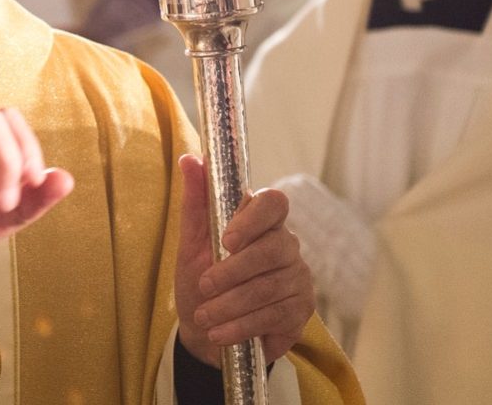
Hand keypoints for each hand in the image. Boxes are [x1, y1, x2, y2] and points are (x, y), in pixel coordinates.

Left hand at [174, 154, 314, 366]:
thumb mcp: (191, 243)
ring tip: (205, 317)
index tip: (226, 240)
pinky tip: (220, 334)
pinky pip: (274, 315)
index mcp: (262, 222)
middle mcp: (287, 245)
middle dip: (232, 272)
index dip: (253, 219)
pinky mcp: (301, 310)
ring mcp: (298, 278)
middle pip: (272, 249)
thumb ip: (196, 201)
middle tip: (204, 286)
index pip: (274, 204)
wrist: (206, 330)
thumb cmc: (200, 280)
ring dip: (231, 305)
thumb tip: (190, 158)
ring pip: (270, 287)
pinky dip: (242, 326)